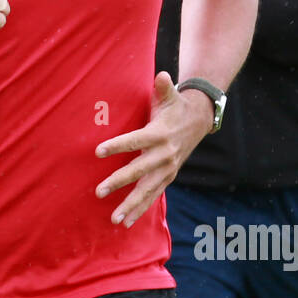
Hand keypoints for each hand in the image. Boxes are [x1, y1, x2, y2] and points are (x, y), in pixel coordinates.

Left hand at [95, 72, 213, 227]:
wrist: (200, 120)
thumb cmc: (176, 106)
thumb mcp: (171, 95)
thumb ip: (164, 87)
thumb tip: (162, 75)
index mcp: (160, 134)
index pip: (135, 140)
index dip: (117, 145)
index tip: (98, 151)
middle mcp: (165, 154)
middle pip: (139, 171)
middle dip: (119, 182)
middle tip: (99, 191)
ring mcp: (168, 169)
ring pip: (147, 190)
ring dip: (131, 205)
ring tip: (114, 219)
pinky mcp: (168, 177)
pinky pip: (154, 195)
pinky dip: (141, 209)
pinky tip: (127, 222)